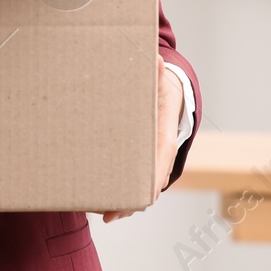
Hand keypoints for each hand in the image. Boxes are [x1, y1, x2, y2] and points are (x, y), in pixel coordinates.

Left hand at [98, 58, 185, 224]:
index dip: (150, 185)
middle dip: (131, 202)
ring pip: (139, 191)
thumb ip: (155, 72)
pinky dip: (119, 194)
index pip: (160, 168)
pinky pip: (131, 183)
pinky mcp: (139, 164)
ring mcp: (151, 164)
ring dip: (123, 203)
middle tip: (108, 213)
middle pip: (149, 188)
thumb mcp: (160, 81)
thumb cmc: (163, 91)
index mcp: (165, 142)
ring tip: (100, 212)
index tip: (139, 200)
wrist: (171, 97)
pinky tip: (99, 203)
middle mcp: (160, 158)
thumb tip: (154, 57)